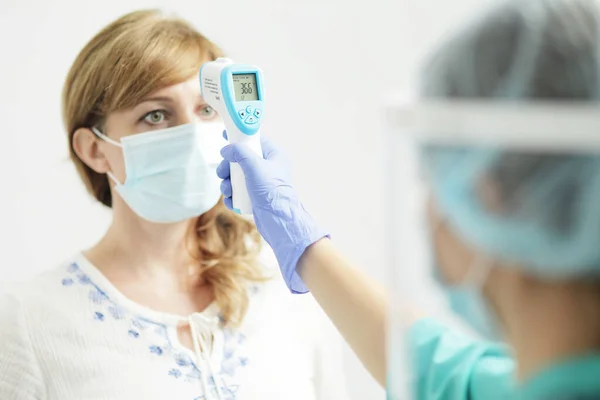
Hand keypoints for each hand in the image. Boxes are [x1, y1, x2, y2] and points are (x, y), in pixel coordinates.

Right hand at [217, 134, 327, 292]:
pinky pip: (239, 191)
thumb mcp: (254, 166)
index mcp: (274, 156)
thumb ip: (240, 152)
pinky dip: (233, 195)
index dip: (239, 138)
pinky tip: (231, 200)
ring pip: (237, 177)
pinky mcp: (256, 197)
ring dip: (228, 183)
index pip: (255, 140)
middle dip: (229, 167)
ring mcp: (261, 184)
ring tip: (227, 190)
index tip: (225, 136)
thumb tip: (227, 149)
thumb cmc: (271, 192)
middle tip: (222, 172)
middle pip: (241, 159)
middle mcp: (268, 168)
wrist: (278, 221)